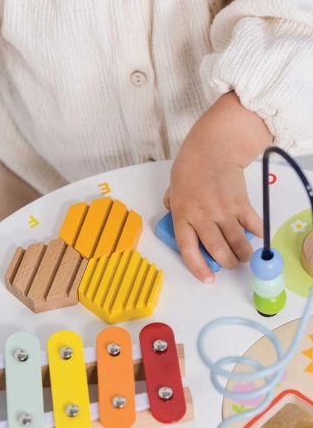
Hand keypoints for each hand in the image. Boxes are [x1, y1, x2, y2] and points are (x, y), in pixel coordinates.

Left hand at [164, 92, 271, 282]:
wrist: (213, 148)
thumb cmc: (190, 165)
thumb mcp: (173, 186)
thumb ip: (172, 202)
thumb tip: (171, 211)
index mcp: (182, 215)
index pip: (188, 248)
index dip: (198, 267)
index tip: (207, 279)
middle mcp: (202, 217)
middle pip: (216, 250)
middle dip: (226, 263)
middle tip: (232, 265)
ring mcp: (222, 211)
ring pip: (236, 242)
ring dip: (243, 253)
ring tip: (245, 256)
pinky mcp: (241, 203)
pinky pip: (251, 224)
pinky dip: (256, 232)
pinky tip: (257, 235)